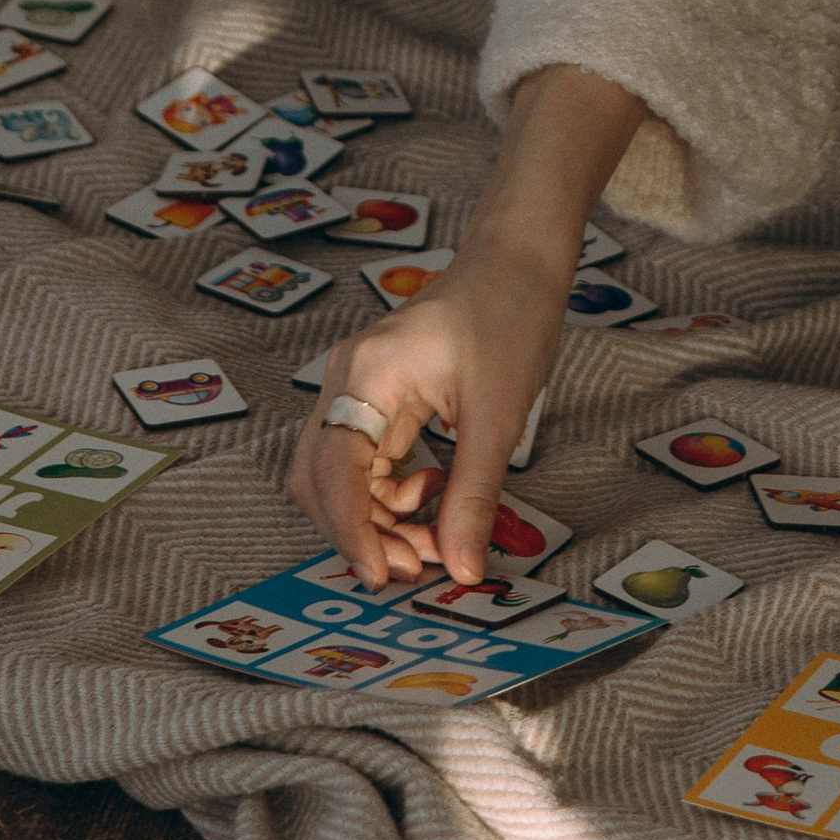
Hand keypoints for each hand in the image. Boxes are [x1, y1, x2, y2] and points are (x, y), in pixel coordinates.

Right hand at [287, 241, 566, 586]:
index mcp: (367, 374)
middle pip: (322, 481)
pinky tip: (436, 496)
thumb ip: (473, 496)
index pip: (333, 470)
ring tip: (433, 541)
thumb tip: (461, 569)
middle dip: (362, 531)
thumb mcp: (497, 415)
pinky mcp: (379, 398)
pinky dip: (394, 494)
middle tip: (414, 566)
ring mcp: (359, 389)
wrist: (517, 263)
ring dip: (379, 518)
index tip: (380, 577)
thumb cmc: (508, 317)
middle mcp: (348, 381)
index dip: (350, 532)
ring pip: (343, 478)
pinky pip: (367, 463)